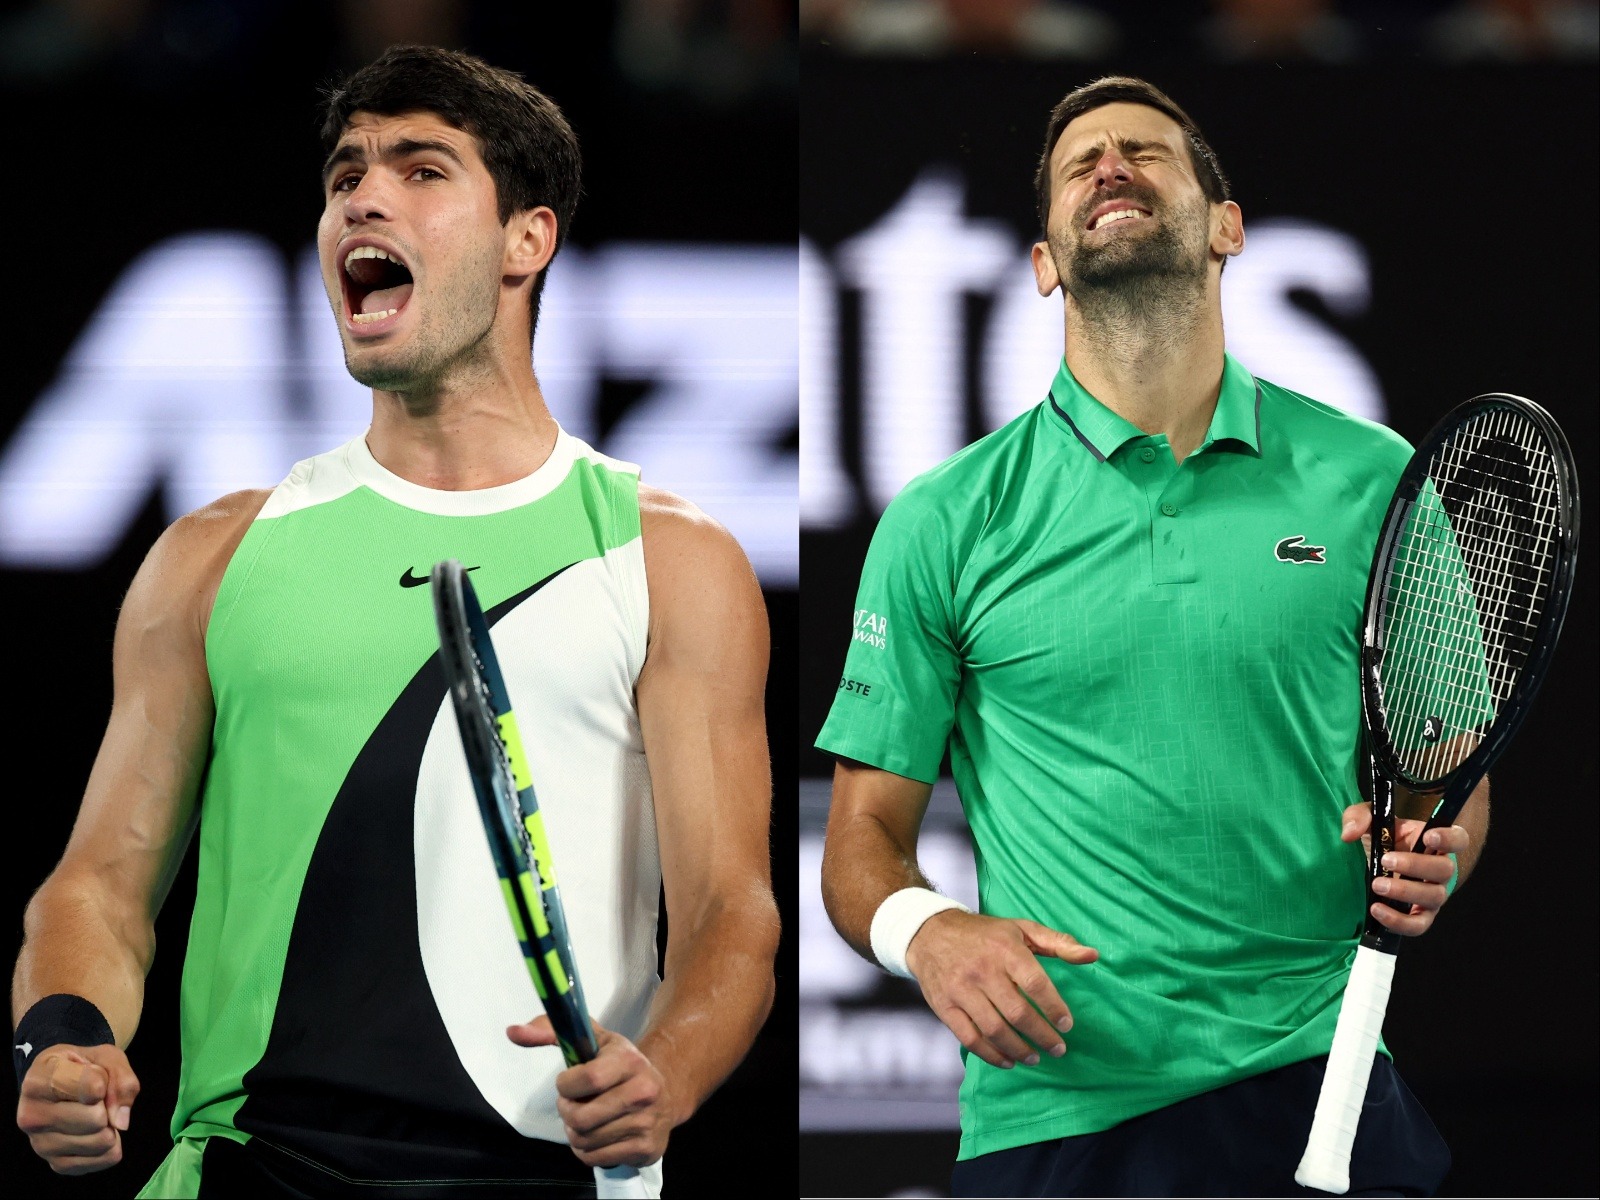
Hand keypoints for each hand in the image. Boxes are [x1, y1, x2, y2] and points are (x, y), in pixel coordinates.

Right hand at [16, 1044, 138, 1174]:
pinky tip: (96, 1131)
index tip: (95, 1075)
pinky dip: (110, 1147)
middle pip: (97, 1119)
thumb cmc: (84, 1067)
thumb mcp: (107, 1057)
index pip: (91, 1088)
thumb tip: (120, 1122)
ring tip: (94, 1113)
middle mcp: (31, 1115)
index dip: (104, 1082)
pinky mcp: (55, 1163)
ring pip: (101, 1142)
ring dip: (110, 1127)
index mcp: (39, 1080)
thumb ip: (121, 1080)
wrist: (61, 1084)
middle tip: (96, 1098)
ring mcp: (40, 1144)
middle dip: (108, 1107)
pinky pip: (101, 1161)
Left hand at [507, 1016, 671, 1168]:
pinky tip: (598, 1134)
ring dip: (575, 1132)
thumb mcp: (592, 1040)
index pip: (588, 1079)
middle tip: (574, 1103)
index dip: (566, 1085)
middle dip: (567, 1111)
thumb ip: (550, 1031)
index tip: (567, 1081)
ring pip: (584, 1140)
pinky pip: (594, 1159)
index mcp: (630, 1061)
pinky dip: (587, 1150)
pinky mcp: (645, 1150)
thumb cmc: (619, 1065)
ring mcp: (646, 1123)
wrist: (666, 1093)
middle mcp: (644, 1091)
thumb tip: (513, 1032)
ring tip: (587, 1118)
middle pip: (580, 1118)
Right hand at [904, 909, 1097, 1069]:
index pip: (1035, 983)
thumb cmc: (984, 934)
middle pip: (1017, 1012)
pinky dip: (991, 1055)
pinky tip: (1008, 1061)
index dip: (1054, 1008)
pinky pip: (970, 1038)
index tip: (1067, 1025)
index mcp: (1004, 949)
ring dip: (1019, 1050)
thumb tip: (1093, 956)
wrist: (929, 933)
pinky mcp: (945, 1007)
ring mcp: (961, 990)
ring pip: (995, 1030)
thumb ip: (1058, 943)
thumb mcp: (1021, 928)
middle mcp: (982, 970)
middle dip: (1042, 1036)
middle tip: (1058, 1049)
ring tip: (1036, 1058)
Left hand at [1341, 803, 1468, 936]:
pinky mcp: (1420, 916)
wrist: (1378, 865)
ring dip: (1405, 892)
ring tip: (1377, 885)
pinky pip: (1418, 925)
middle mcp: (1440, 870)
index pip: (1459, 839)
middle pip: (1445, 869)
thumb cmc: (1382, 838)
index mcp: (1435, 843)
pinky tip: (1377, 910)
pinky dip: (1399, 921)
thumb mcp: (1369, 820)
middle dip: (1416, 866)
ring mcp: (1433, 895)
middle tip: (1386, 860)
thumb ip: (1359, 817)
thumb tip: (1348, 834)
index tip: (1428, 836)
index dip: (1449, 838)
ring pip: (1434, 896)